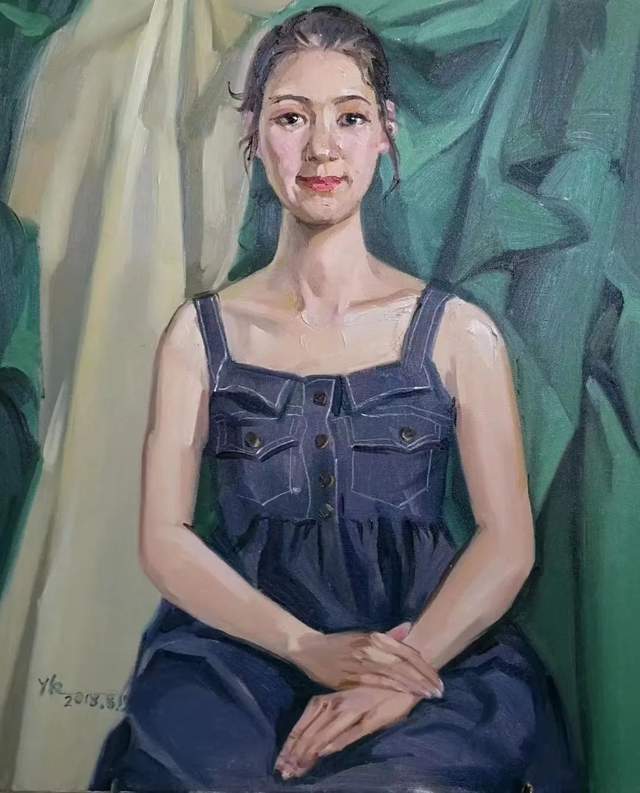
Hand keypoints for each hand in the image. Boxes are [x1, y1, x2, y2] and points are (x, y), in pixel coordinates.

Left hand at [275, 686, 421, 779]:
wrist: (404, 672)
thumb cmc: (375, 686)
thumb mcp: (348, 698)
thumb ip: (332, 712)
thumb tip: (317, 737)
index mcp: (331, 698)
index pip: (305, 723)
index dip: (291, 743)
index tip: (281, 762)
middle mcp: (338, 703)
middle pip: (311, 731)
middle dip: (295, 753)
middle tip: (284, 773)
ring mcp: (355, 710)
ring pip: (326, 733)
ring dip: (310, 751)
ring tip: (297, 769)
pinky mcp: (372, 717)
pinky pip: (351, 731)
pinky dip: (337, 741)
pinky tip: (325, 751)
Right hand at [288, 621, 443, 698]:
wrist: (310, 649)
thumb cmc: (339, 644)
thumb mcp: (363, 636)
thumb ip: (387, 636)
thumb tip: (409, 627)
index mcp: (375, 637)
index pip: (407, 652)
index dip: (424, 666)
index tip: (438, 678)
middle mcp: (371, 648)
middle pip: (405, 664)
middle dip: (424, 679)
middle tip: (440, 691)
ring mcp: (362, 663)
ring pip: (394, 675)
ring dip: (413, 686)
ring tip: (429, 695)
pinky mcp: (352, 678)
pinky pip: (377, 684)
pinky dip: (394, 689)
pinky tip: (405, 696)